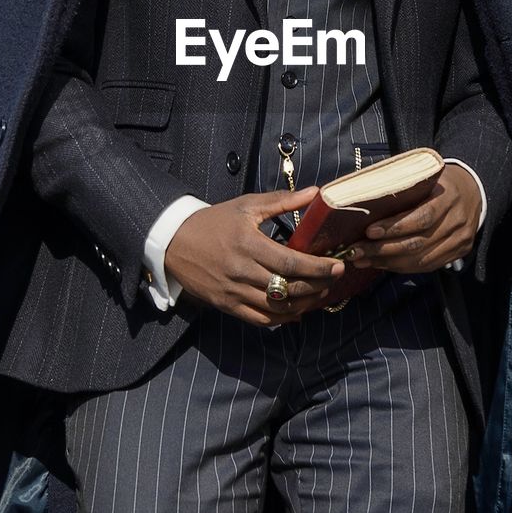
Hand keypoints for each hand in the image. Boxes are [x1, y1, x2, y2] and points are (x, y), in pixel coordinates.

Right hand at [165, 186, 346, 325]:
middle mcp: (242, 271)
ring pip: (277, 307)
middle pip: (288, 287)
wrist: (174, 241)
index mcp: (248, 244)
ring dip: (304, 304)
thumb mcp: (246, 205)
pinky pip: (259, 319)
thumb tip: (314, 193)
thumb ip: (282, 201)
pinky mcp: (227, 305)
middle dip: (318, 286)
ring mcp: (234, 291)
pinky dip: (282, 319)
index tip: (338, 265)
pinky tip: (297, 312)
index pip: (291, 263)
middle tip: (335, 279)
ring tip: (321, 295)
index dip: (318, 268)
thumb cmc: (214, 220)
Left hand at [344, 163, 481, 273]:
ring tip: (363, 260)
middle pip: (418, 242)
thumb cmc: (440, 182)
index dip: (394, 227)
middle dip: (382, 250)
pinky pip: (427, 266)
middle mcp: (457, 221)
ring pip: (420, 259)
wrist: (473, 190)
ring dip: (387, 262)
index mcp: (449, 197)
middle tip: (355, 251)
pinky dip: (402, 267)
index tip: (369, 231)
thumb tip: (364, 201)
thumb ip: (403, 188)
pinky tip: (382, 264)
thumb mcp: (426, 176)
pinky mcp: (458, 253)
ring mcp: (460, 240)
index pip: (422, 217)